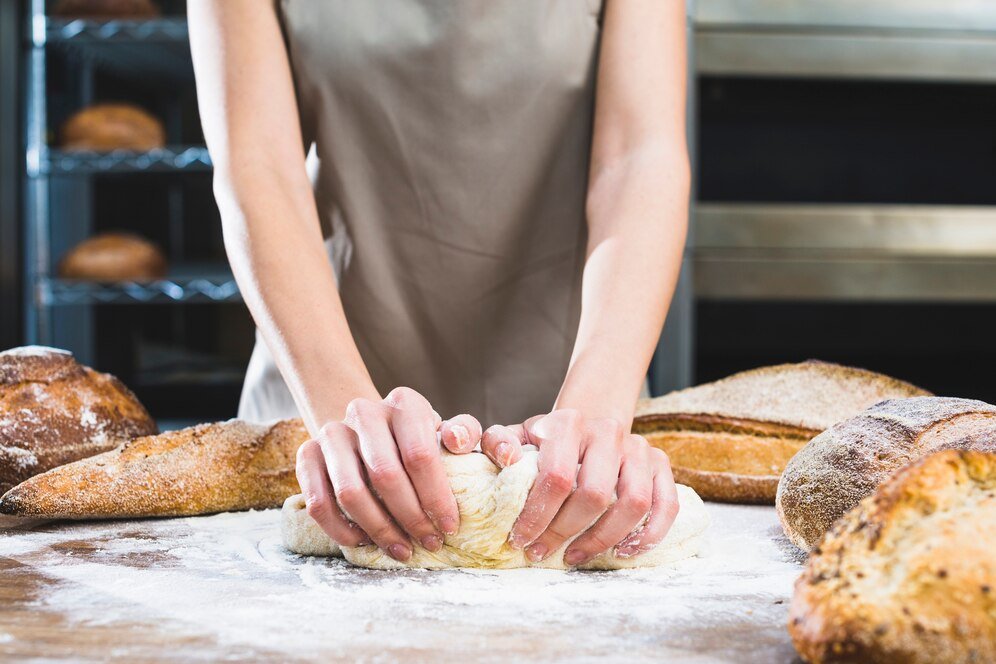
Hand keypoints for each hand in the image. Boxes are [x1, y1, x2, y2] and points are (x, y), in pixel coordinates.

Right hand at [295, 387, 481, 561]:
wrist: (369, 430)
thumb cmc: (417, 439)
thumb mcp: (445, 432)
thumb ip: (463, 434)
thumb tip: (459, 441)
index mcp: (404, 403)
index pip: (420, 455)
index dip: (436, 497)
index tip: (449, 526)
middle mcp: (364, 412)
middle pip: (385, 475)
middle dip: (410, 518)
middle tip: (428, 542)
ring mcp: (332, 432)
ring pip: (350, 492)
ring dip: (378, 529)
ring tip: (401, 548)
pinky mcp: (306, 454)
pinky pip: (318, 502)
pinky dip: (342, 530)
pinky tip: (365, 541)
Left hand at [481, 409, 678, 565]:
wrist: (587, 426)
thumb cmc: (547, 442)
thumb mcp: (517, 436)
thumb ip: (499, 443)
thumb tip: (506, 459)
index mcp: (569, 423)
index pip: (556, 476)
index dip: (538, 516)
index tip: (520, 539)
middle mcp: (607, 432)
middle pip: (594, 495)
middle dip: (564, 532)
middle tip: (541, 552)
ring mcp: (639, 448)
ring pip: (633, 504)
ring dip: (603, 539)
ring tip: (576, 556)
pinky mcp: (660, 464)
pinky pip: (666, 505)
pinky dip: (649, 535)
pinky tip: (622, 551)